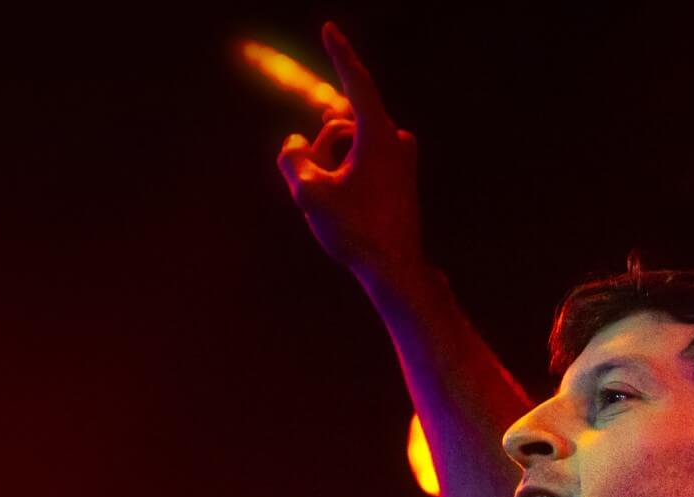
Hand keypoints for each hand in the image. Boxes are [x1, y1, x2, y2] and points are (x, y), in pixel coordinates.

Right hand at [275, 23, 424, 283]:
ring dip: (330, 168)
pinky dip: (342, 176)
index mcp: (379, 136)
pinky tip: (346, 209)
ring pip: (346, 147)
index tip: (330, 29)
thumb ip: (292, 158)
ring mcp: (401, 157)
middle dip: (320, 151)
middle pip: (338, 126)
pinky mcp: (400, 174)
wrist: (395, 270)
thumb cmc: (357, 232)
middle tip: (323, 191)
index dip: (340, 55)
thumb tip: (295, 144)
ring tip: (339, 207)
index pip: (356, 83)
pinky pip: (357, 161)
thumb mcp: (310, 193)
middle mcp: (396, 139)